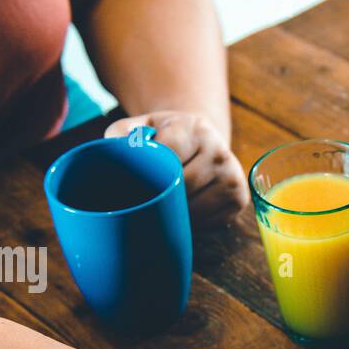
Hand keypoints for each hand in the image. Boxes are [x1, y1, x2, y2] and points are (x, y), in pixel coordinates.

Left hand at [106, 111, 249, 226]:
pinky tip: (184, 211)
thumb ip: (122, 134)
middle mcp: (221, 153)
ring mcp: (233, 179)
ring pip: (194, 210)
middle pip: (182, 187)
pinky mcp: (239, 201)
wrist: (204, 141)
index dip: (148, 174)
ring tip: (162, 206)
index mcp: (197, 129)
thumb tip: (110, 150)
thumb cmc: (168, 137)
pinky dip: (192, 222)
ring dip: (174, 214)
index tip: (132, 183)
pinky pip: (208, 222)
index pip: (168, 157)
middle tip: (142, 201)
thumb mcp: (146, 125)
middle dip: (159, 197)